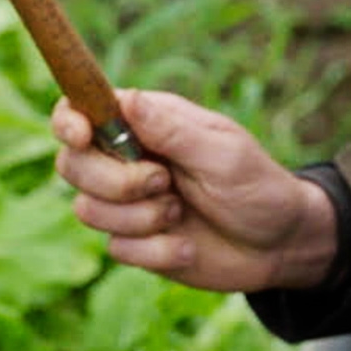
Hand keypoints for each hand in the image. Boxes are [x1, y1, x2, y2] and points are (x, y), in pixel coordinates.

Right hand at [52, 89, 337, 292]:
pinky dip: (156, 251)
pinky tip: (187, 246)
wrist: (281, 246)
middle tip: (163, 183)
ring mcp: (128, 203)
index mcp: (145, 124)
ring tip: (180, 213)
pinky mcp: (135, 242)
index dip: (68, 121)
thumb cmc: (258, 187)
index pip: (81, 111)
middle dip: (114, 181)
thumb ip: (173, 131)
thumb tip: (127, 98)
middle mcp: (127, 159)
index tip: (81, 136)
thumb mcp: (223, 154)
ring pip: (88, 210)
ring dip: (139, 218)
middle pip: (73, 164)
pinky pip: (117, 248)